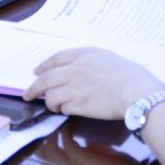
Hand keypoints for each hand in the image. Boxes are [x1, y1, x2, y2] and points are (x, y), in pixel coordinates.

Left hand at [23, 47, 162, 118]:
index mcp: (84, 55)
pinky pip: (64, 108)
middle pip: (46, 79)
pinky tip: (68, 109)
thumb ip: (89, 60)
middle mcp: (75, 70)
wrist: (136, 91)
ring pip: (51, 96)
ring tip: (54, 105)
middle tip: (28, 94)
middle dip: (34, 88)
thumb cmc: (129, 74)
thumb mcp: (107, 57)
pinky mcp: (79, 105)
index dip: (44, 66)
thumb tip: (75, 69)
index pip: (56, 59)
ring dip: (50, 102)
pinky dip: (63, 109)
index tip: (36, 72)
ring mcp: (75, 89)